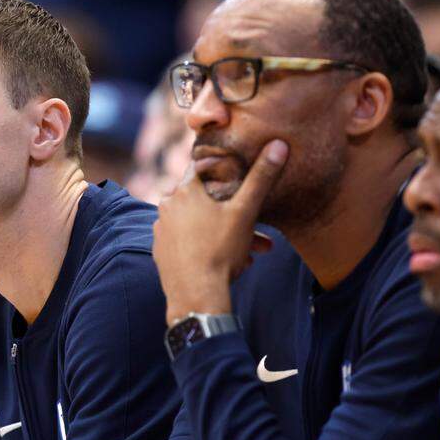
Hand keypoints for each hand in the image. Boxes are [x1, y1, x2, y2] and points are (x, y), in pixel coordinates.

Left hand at [152, 139, 286, 324]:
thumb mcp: (245, 212)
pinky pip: (187, 243)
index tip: (237, 175)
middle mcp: (166, 206)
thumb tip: (279, 145)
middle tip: (258, 233)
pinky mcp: (160, 252)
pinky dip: (205, 248)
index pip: (202, 166)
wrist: (195, 295)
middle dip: (232, 215)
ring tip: (250, 254)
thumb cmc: (220, 250)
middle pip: (205, 201)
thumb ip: (261, 178)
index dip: (221, 169)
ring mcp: (161, 230)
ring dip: (224, 235)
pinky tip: (227, 263)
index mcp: (185, 190)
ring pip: (198, 225)